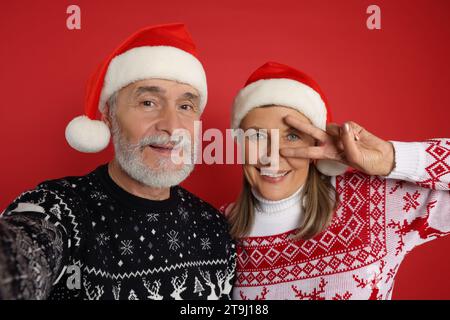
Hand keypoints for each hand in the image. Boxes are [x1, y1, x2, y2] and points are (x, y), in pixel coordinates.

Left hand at [280, 115, 394, 175]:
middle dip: (299, 125)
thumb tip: (342, 125)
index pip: (308, 153)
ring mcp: (339, 133)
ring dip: (341, 135)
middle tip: (285, 118)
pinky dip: (354, 132)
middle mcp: (330, 142)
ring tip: (354, 144)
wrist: (382, 157)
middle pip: (311, 132)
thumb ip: (347, 143)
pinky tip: (360, 138)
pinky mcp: (350, 126)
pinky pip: (348, 126)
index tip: (281, 151)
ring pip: (332, 127)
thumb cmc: (366, 162)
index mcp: (327, 153)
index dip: (295, 152)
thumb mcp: (355, 158)